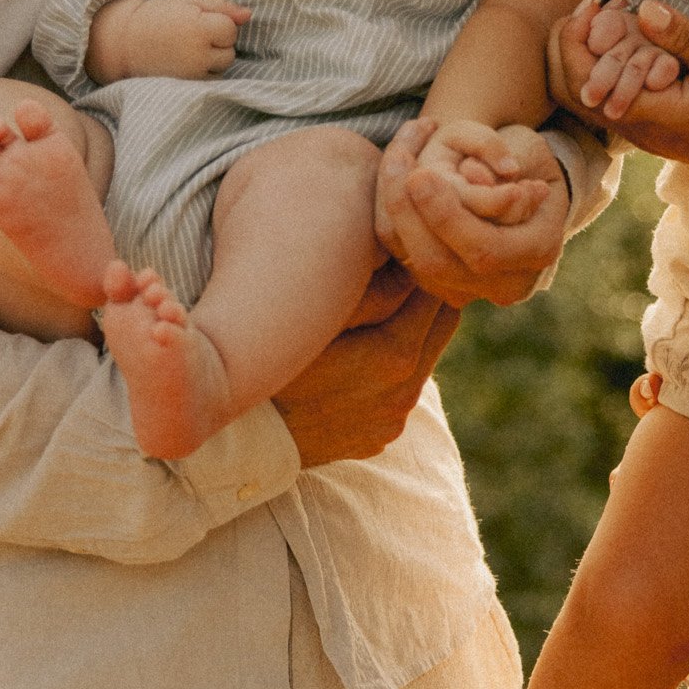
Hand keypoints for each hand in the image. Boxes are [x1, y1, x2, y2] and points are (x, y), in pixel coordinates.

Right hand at [87, 0, 248, 83]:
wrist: (125, 43)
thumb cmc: (159, 16)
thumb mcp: (188, 1)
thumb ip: (221, 6)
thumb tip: (248, 15)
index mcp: (198, 28)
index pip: (231, 29)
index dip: (218, 22)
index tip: (197, 20)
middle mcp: (197, 54)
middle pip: (229, 51)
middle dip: (218, 42)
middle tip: (191, 34)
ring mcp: (192, 74)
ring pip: (222, 67)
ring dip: (213, 58)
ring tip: (188, 48)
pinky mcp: (187, 87)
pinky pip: (211, 80)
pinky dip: (205, 72)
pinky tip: (187, 62)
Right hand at [271, 260, 459, 467]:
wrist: (245, 438)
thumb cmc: (275, 365)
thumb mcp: (318, 317)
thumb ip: (370, 289)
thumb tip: (406, 267)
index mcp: (396, 354)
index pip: (435, 294)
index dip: (423, 267)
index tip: (406, 249)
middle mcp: (405, 392)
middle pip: (442, 325)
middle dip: (429, 295)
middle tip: (404, 270)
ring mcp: (393, 418)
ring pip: (425, 358)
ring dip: (412, 331)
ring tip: (382, 309)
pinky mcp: (380, 435)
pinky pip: (400, 390)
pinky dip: (392, 367)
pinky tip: (361, 356)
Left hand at [376, 114, 568, 306]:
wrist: (522, 186)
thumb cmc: (527, 162)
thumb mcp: (528, 148)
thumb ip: (499, 158)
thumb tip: (470, 175)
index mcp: (539, 249)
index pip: (485, 247)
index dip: (449, 216)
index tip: (422, 173)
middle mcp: (506, 282)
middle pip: (441, 264)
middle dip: (412, 216)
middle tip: (401, 170)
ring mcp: (473, 289)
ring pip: (416, 265)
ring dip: (397, 214)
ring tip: (393, 164)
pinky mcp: (442, 283)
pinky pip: (406, 258)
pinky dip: (395, 220)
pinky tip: (393, 180)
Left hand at [551, 0, 688, 205]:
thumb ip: (688, 40)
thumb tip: (643, 9)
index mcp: (651, 112)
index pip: (580, 77)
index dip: (578, 35)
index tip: (603, 3)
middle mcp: (635, 125)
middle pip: (568, 83)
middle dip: (576, 38)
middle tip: (607, 5)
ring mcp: (640, 127)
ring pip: (583, 88)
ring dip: (594, 47)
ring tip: (622, 13)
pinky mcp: (650, 122)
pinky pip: (609, 91)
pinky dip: (611, 60)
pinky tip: (638, 34)